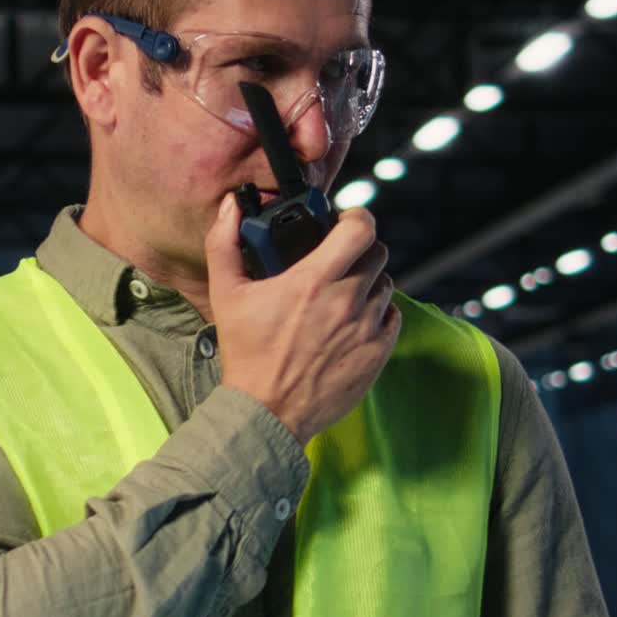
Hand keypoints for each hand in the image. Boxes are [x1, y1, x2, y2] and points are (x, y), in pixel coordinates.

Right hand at [206, 195, 401, 445]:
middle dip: (360, 250)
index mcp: (314, 281)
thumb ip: (224, 243)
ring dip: (369, 282)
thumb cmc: (246, 353)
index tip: (346, 222)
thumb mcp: (226, 294)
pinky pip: (393, 317)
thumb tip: (231, 205)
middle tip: (341, 260)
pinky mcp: (377, 354)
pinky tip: (356, 320)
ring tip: (346, 293)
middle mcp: (347, 301)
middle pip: (378, 254)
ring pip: (386, 285)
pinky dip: (379, 313)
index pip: (361, 229)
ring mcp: (366, 329)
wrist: (267, 411)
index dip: (358, 218)